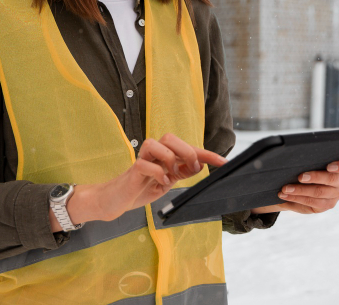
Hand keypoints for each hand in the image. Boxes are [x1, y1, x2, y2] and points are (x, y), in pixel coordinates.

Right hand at [50, 134, 226, 230]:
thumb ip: (180, 172)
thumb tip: (200, 164)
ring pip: (157, 143)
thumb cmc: (140, 189)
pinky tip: (161, 182)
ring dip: (171, 158)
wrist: (114, 201)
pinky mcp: (132, 171)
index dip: (208, 153)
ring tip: (173, 175)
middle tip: (192, 168)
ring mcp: (142, 160)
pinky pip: (145, 163)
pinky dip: (158, 172)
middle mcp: (153, 153)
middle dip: (187, 151)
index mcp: (164, 155)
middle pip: (171, 137)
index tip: (224, 162)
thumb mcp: (166, 181)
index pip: (188, 148)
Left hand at [251, 157, 338, 215]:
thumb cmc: (306, 166)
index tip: (329, 166)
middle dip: (314, 177)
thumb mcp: (308, 161)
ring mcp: (335, 195)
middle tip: (299, 176)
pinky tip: (284, 195)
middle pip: (332, 180)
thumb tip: (289, 150)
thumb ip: (308, 157)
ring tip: (284, 188)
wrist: (301, 186)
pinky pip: (312, 202)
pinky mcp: (326, 205)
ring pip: (319, 193)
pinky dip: (296, 198)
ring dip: (299, 190)